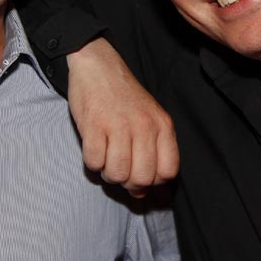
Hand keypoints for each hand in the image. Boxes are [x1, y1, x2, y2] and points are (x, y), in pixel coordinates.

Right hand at [67, 37, 178, 195]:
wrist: (98, 66)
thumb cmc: (124, 98)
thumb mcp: (148, 120)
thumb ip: (152, 155)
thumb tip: (143, 194)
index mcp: (162, 125)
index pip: (168, 171)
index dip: (153, 181)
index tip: (141, 173)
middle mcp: (144, 126)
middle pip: (142, 178)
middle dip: (128, 182)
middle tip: (120, 168)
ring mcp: (119, 125)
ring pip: (117, 174)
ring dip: (108, 173)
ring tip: (106, 156)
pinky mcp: (94, 125)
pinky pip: (94, 162)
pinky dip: (92, 162)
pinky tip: (95, 147)